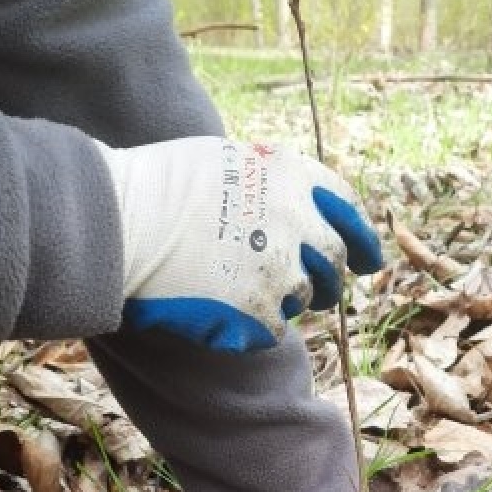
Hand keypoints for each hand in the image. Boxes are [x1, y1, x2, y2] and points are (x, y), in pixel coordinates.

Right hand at [96, 136, 381, 350]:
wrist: (121, 222)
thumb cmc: (156, 187)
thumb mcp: (225, 162)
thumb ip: (268, 185)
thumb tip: (289, 209)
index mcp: (291, 175)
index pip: (346, 207)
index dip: (362, 237)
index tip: (370, 260)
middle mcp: (297, 220)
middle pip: (333, 261)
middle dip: (329, 279)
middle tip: (318, 293)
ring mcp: (281, 269)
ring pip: (303, 297)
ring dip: (282, 299)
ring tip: (237, 291)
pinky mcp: (261, 312)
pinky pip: (272, 328)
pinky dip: (253, 326)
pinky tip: (220, 313)